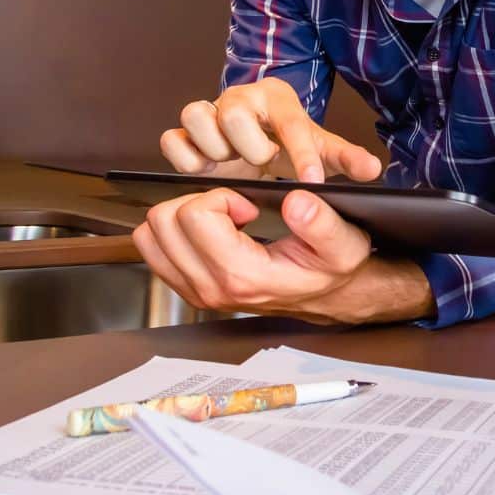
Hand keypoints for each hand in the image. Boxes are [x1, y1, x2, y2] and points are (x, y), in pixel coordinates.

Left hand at [132, 187, 434, 323]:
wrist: (327, 297)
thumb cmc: (331, 268)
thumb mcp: (344, 244)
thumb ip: (322, 223)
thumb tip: (297, 201)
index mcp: (243, 276)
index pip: (194, 216)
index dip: (221, 196)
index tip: (248, 205)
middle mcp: (211, 288)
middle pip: (164, 222)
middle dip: (197, 201)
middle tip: (232, 209)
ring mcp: (196, 292)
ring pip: (150, 236)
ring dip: (182, 215)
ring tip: (220, 219)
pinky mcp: (188, 290)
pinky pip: (153, 250)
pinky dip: (175, 231)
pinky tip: (210, 232)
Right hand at [160, 77, 382, 182]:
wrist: (260, 142)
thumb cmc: (290, 144)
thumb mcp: (322, 151)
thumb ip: (345, 159)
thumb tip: (372, 168)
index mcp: (278, 98)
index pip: (290, 123)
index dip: (301, 154)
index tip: (311, 181)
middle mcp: (240, 99)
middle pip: (233, 112)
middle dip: (249, 146)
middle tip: (262, 163)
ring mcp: (209, 113)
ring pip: (196, 115)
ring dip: (214, 149)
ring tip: (231, 165)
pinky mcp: (186, 134)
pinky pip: (172, 139)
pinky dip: (185, 158)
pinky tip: (206, 172)